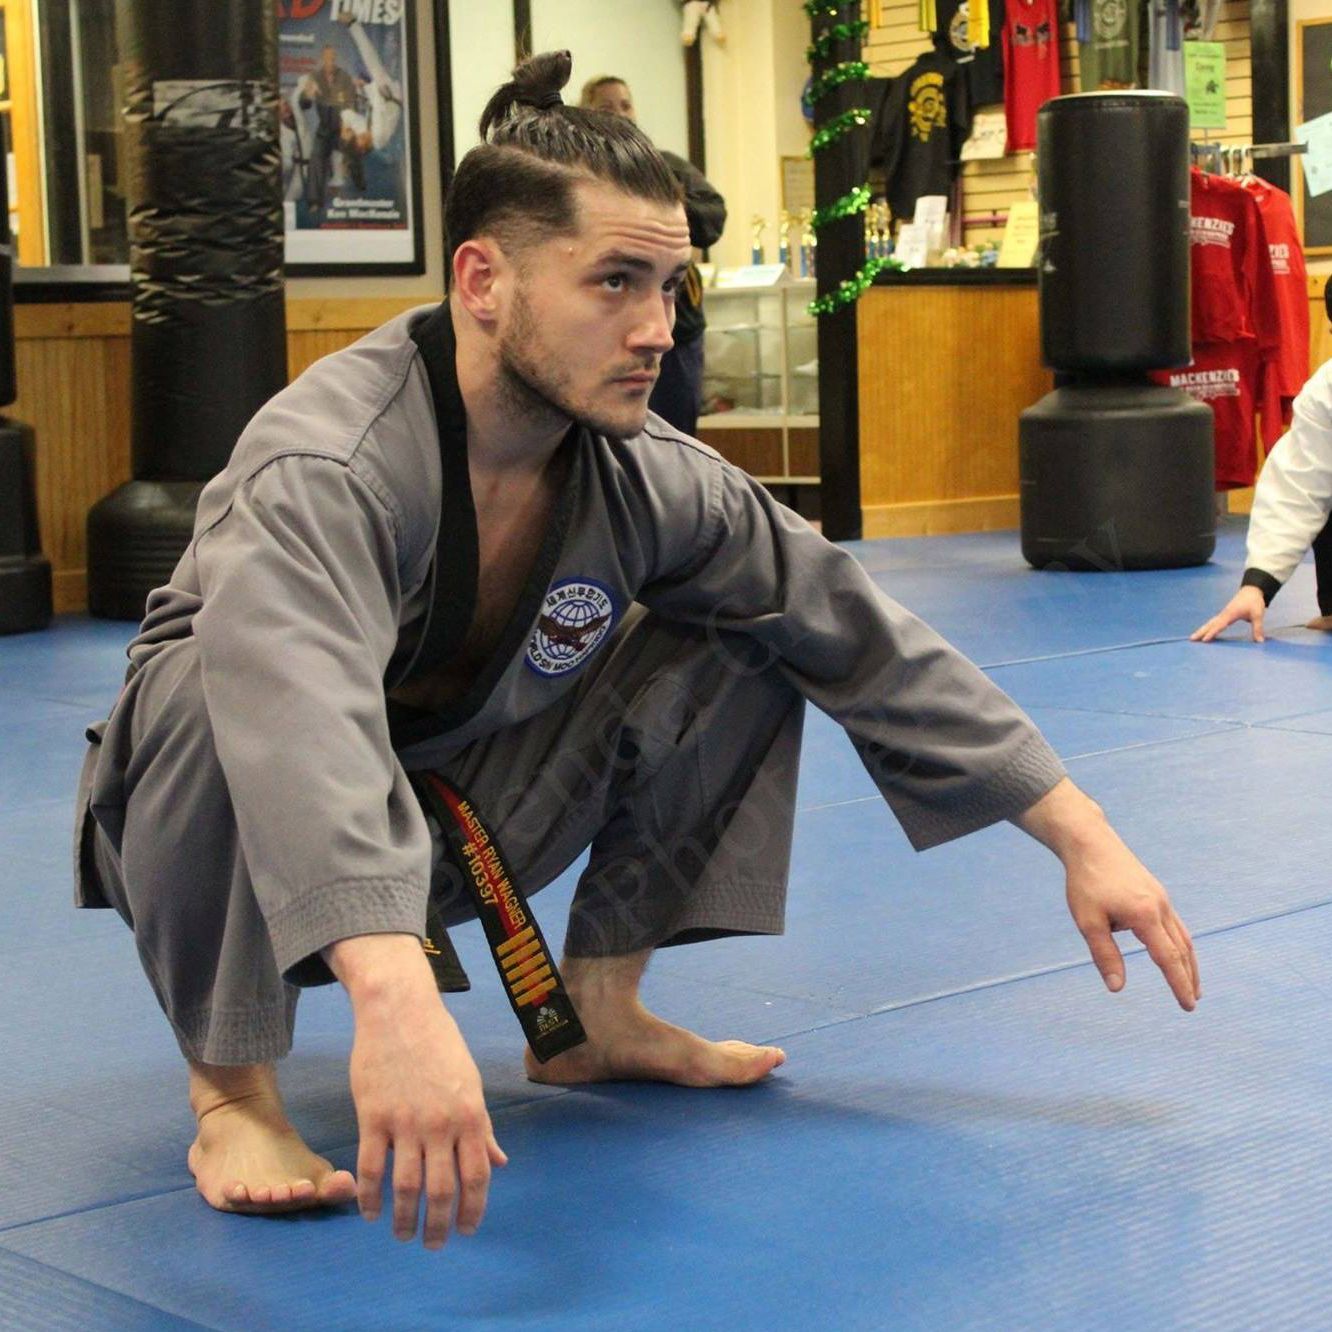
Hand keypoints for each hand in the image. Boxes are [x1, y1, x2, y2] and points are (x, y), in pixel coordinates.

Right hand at [327, 934, 507, 1249]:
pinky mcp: (373, 1117)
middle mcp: (441, 1124)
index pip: (477, 1176)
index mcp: (470, 1115)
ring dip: (404, 1219)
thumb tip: (501, 1162)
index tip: (468, 1230)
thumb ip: (483, 1126)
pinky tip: (372, 1212)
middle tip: (434, 1245)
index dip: (473, 1209)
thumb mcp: (470, 1082)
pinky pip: (371, 1167)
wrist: (400, 1011)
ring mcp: (405, 1122)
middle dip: (439, 1225)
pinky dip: (370, 1196)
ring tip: (402, 1236)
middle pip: (442, 1189)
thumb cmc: (440, 1044)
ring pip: (406, 1186)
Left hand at [1062, 825, 1200, 1011]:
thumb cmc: (1085, 882)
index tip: (1188, 1006)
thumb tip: (1117, 988)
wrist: (1090, 843)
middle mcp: (1161, 907)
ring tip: (1190, 983)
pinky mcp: (1156, 892)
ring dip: (1187, 961)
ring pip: (1182, 936)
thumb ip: (1104, 955)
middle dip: (1188, 977)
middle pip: (1182, 949)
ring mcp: (1161, 898)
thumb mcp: (1088, 921)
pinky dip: (1179, 943)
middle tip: (1192, 1001)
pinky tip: (1173, 951)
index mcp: (1145, 916)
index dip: (1179, 985)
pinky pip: (1174, 924)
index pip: (1168, 958)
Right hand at [1191, 585, 1266, 641]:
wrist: (1252, 590)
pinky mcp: (1224, 614)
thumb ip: (1257, 628)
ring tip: (1193, 637)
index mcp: (1230, 614)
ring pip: (1210, 623)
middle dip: (1201, 631)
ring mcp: (1223, 614)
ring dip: (1202, 629)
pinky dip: (1207, 627)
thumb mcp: (1258, 614)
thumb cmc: (1254, 601)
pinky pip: (1213, 621)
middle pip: (1210, 624)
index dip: (1212, 633)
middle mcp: (1224, 614)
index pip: (1219, 625)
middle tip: (1191, 639)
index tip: (1205, 640)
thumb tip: (1259, 641)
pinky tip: (1205, 631)